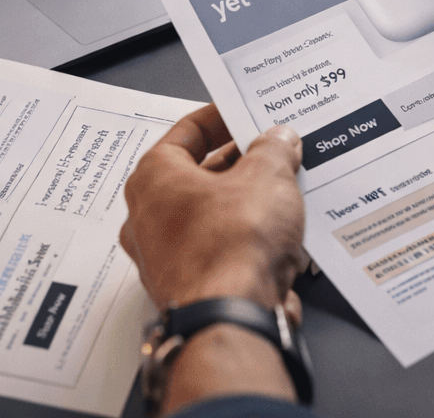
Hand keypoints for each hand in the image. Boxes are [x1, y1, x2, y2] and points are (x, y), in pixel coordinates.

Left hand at [121, 105, 306, 411]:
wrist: (230, 319)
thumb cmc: (231, 246)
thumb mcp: (268, 176)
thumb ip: (274, 149)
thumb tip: (279, 139)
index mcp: (154, 177)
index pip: (187, 131)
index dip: (222, 118)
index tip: (246, 113)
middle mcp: (149, 216)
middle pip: (198, 174)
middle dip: (241, 162)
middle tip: (274, 151)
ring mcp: (164, 257)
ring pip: (210, 215)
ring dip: (246, 203)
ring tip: (284, 191)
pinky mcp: (188, 287)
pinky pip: (219, 251)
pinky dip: (246, 240)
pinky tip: (279, 236)